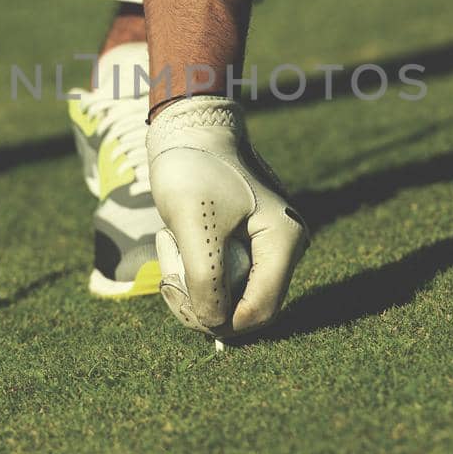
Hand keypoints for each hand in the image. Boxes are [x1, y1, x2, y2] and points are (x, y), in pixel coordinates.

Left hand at [147, 96, 308, 336]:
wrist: (188, 129)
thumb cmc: (194, 169)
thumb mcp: (195, 225)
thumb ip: (207, 279)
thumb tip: (214, 324)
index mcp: (284, 241)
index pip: (260, 311)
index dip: (220, 321)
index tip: (180, 299)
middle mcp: (283, 248)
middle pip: (244, 309)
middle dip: (200, 302)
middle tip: (167, 275)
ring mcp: (264, 248)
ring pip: (227, 297)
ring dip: (190, 284)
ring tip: (168, 245)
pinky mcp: (244, 246)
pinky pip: (219, 279)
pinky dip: (191, 270)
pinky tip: (173, 241)